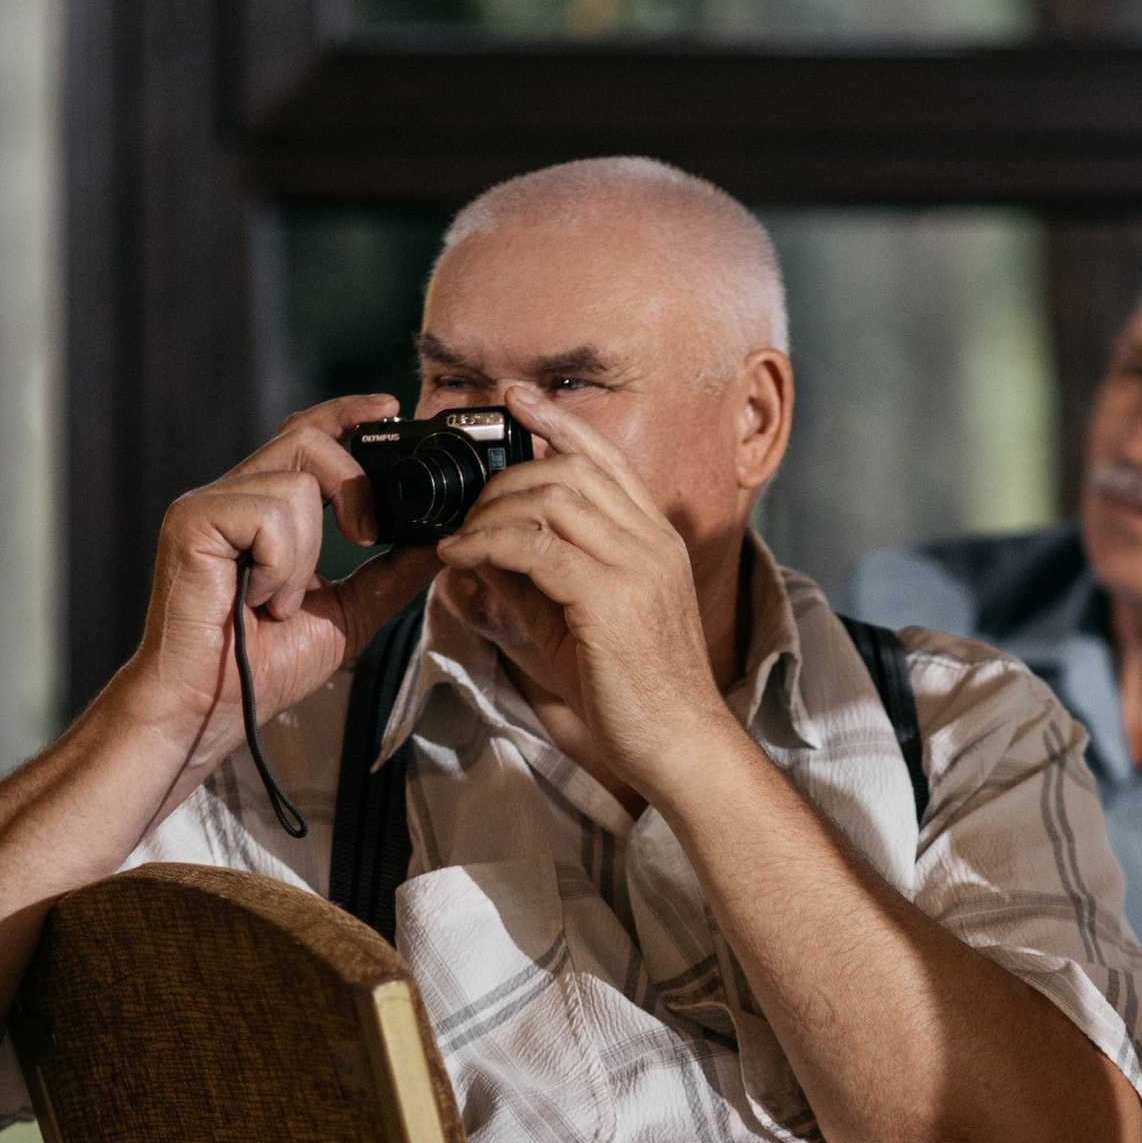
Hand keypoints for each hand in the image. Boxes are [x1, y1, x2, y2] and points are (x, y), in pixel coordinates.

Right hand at [119, 396, 436, 776]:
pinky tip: (259, 600)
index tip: (390, 410)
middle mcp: (233, 495)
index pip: (307, 434)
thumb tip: (438, 543)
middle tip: (363, 537)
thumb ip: (389, 574)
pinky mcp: (191, 520)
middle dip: (353, 482)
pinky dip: (281, 564)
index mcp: (265, 508)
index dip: (347, 413)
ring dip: (307, 555)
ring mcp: (208, 504)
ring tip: (280, 602)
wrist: (211, 708)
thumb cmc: (263, 666)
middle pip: (307, 437)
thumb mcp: (349, 613)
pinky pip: (268, 512)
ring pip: (295, 484)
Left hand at [427, 388, 738, 802]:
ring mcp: (635, 565)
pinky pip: (535, 547)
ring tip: (462, 538)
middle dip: (505, 476)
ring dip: (492, 510)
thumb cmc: (635, 694)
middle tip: (466, 508)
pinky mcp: (610, 597)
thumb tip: (480, 550)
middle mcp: (650, 541)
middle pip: (570, 468)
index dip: (557, 421)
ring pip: (552, 496)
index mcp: (653, 539)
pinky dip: (487, 545)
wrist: (681, 744)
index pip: (604, 458)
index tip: (515, 398)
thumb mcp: (579, 622)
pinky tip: (460, 559)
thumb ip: (535, 580)